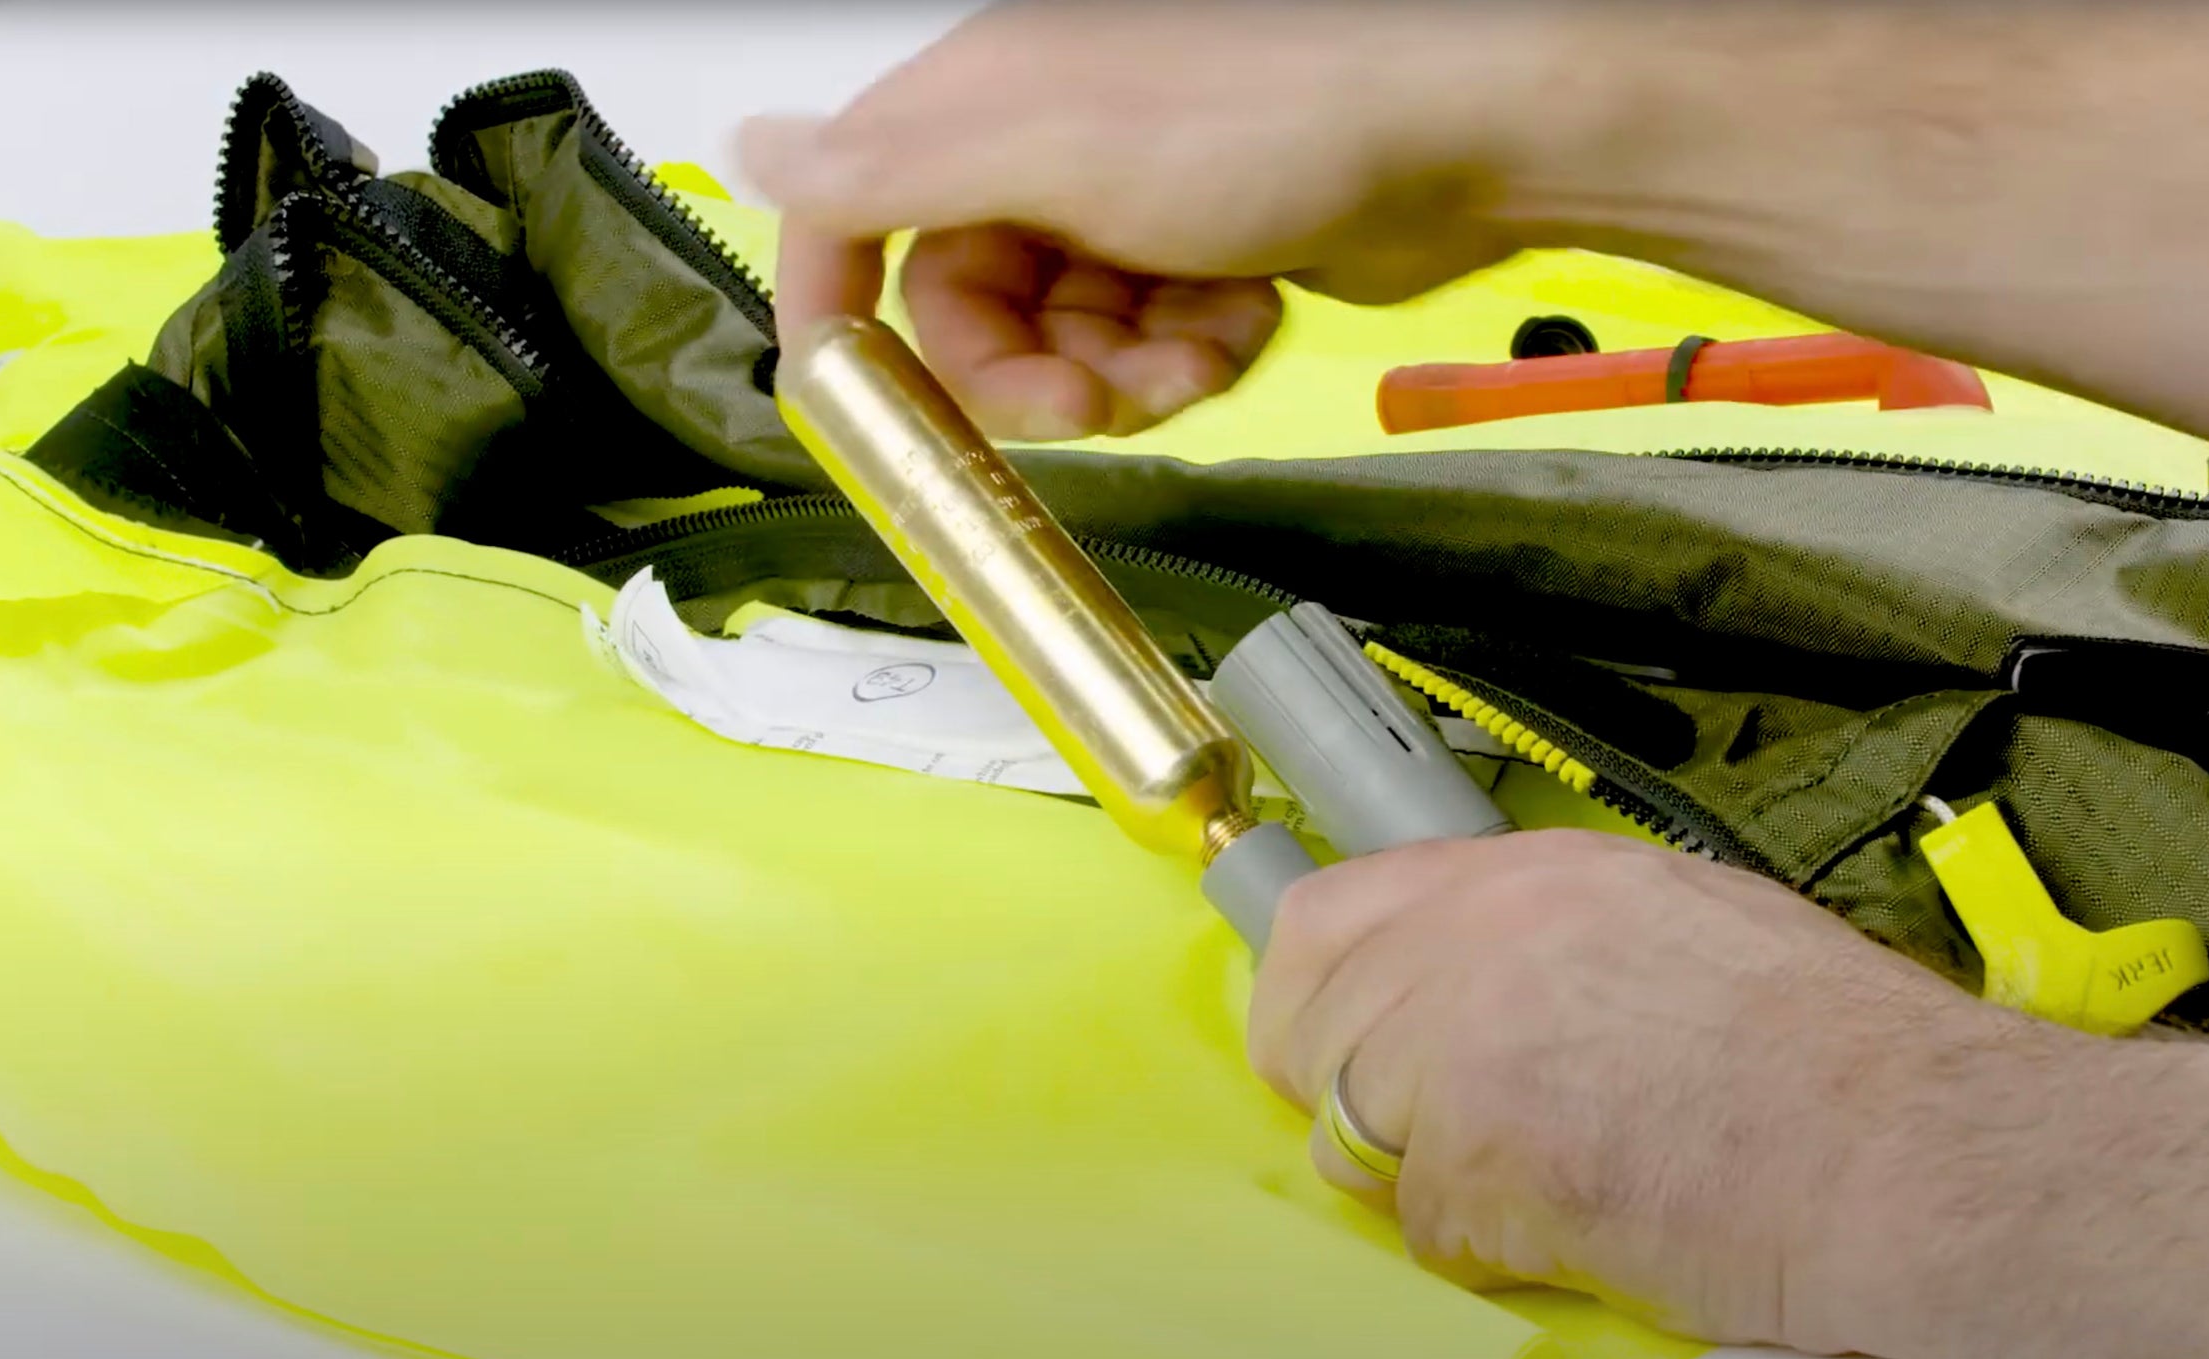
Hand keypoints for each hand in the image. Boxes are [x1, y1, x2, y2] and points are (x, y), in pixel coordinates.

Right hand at [737, 0, 1554, 439]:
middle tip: (1092, 401)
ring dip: (1124, 372)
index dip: (842, 312)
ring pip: (1064, 340)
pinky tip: (1239, 317)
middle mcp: (1041, 146)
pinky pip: (1148, 339)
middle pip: (966, 307)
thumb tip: (748, 153)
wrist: (1459, 135)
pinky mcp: (1199, 246)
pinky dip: (1191, 350)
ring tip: (1194, 351)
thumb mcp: (1052, 150)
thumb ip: (895, 169)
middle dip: (1026, 375)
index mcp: (980, 104)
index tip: (856, 405)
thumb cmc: (1276, 110)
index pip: (852, 212)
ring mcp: (1124, 200)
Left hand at [1246, 828, 2032, 1355]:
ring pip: (1350, 1139)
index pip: (1322, 919)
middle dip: (1358, 1098)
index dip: (1322, 996)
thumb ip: (1537, 936)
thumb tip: (1463, 982)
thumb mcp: (1671, 916)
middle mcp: (1473, 944)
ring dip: (1426, 1177)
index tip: (1342, 1039)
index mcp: (1524, 876)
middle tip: (1440, 1138)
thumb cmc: (1831, 1047)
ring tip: (1545, 1177)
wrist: (1909, 1145)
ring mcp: (1461, 1054)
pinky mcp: (1476, 1167)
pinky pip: (1422, 1230)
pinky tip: (1583, 1221)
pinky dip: (1487, 1246)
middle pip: (1307, 1033)